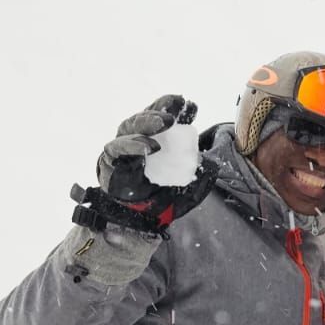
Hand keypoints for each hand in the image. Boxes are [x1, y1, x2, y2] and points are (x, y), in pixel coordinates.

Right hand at [71, 95, 215, 234]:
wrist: (142, 219)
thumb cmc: (164, 196)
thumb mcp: (189, 184)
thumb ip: (200, 174)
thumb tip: (214, 165)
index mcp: (154, 137)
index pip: (161, 115)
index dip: (172, 106)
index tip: (189, 105)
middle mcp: (135, 138)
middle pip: (144, 117)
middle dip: (160, 110)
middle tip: (175, 113)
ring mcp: (121, 148)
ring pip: (129, 128)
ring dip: (147, 122)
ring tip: (165, 123)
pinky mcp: (110, 162)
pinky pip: (117, 149)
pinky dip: (132, 145)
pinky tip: (149, 147)